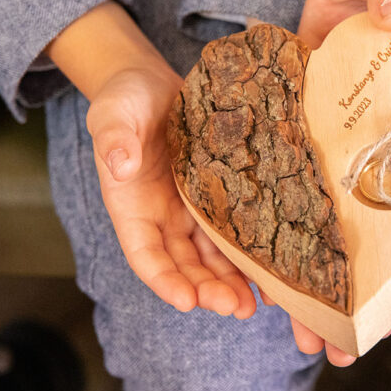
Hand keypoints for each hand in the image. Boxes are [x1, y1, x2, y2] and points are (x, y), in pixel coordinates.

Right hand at [47, 2, 256, 317]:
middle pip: (185, 265)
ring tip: (259, 303)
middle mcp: (163, 217)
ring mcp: (193, 210)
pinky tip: (276, 272)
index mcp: (132, 206)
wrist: (154, 82)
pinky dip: (252, 255)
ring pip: (214, 257)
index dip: (165, 280)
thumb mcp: (114, 113)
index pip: (145, 254)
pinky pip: (237, 231)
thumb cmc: (126, 99)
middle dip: (209, 290)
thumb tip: (121, 167)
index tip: (187, 302)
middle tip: (237, 308)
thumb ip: (115, 139)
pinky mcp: (221, 196)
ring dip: (233, 282)